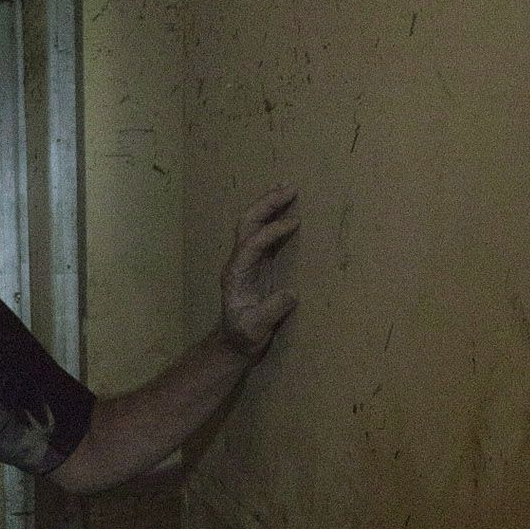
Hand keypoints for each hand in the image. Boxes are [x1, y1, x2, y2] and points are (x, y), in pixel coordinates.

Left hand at [217, 185, 301, 358]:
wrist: (235, 341)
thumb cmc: (244, 335)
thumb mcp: (255, 328)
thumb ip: (271, 311)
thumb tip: (291, 294)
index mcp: (236, 274)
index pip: (252, 244)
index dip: (272, 231)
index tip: (294, 222)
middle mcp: (239, 261)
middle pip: (248, 224)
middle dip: (267, 204)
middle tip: (290, 188)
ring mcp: (247, 260)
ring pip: (253, 224)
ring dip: (269, 204)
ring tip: (288, 187)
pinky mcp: (257, 262)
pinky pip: (263, 232)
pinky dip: (274, 217)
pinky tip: (286, 206)